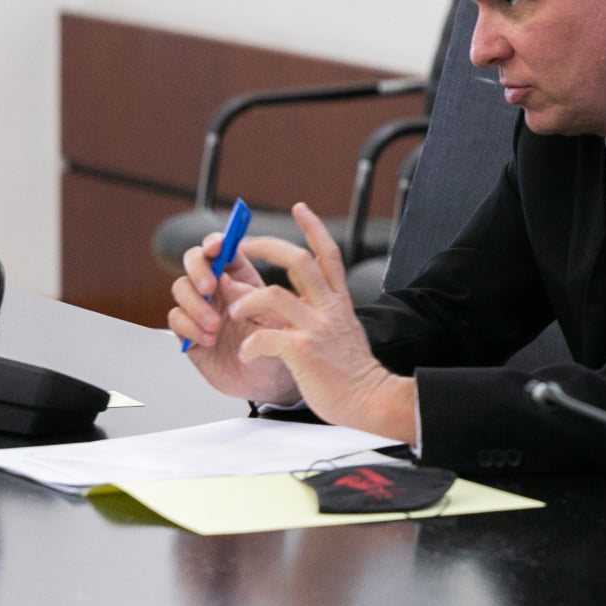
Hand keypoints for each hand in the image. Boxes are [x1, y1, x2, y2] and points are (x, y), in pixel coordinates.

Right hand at [168, 223, 296, 406]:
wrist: (270, 384)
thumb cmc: (279, 348)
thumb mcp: (277, 319)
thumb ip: (254, 298)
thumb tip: (227, 281)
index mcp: (242, 278)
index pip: (224, 250)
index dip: (217, 242)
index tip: (217, 247)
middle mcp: (219, 290)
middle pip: (195, 261)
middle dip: (198, 269)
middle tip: (210, 288)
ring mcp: (202, 310)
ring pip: (181, 288)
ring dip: (195, 305)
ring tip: (215, 326)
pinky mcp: (189, 332)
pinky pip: (176, 319)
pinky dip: (189, 327)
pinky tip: (208, 340)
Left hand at [225, 204, 418, 444]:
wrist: (369, 399)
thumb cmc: (352, 371)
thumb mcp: (342, 329)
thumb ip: (320, 311)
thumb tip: (292, 299)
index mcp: (338, 302)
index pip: (328, 254)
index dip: (314, 227)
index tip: (300, 207)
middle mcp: (328, 309)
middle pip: (297, 261)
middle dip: (265, 247)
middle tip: (243, 246)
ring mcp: (316, 328)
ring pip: (273, 295)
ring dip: (246, 300)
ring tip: (236, 312)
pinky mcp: (302, 352)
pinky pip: (264, 338)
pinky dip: (249, 343)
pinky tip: (248, 352)